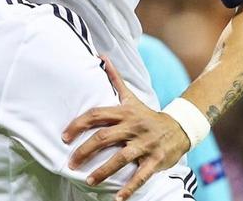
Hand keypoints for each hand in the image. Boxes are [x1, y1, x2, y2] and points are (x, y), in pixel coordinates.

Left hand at [63, 56, 189, 199]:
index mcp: (123, 112)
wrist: (178, 127)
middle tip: (71, 162)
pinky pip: (141, 175)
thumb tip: (101, 56)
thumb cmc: (146, 114)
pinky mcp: (155, 159)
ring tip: (88, 181)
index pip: (96, 115)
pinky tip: (118, 198)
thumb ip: (114, 78)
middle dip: (85, 150)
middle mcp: (132, 126)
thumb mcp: (131, 96)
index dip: (79, 124)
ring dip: (103, 170)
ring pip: (121, 157)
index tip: (64, 136)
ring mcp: (144, 143)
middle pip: (104, 137)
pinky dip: (129, 187)